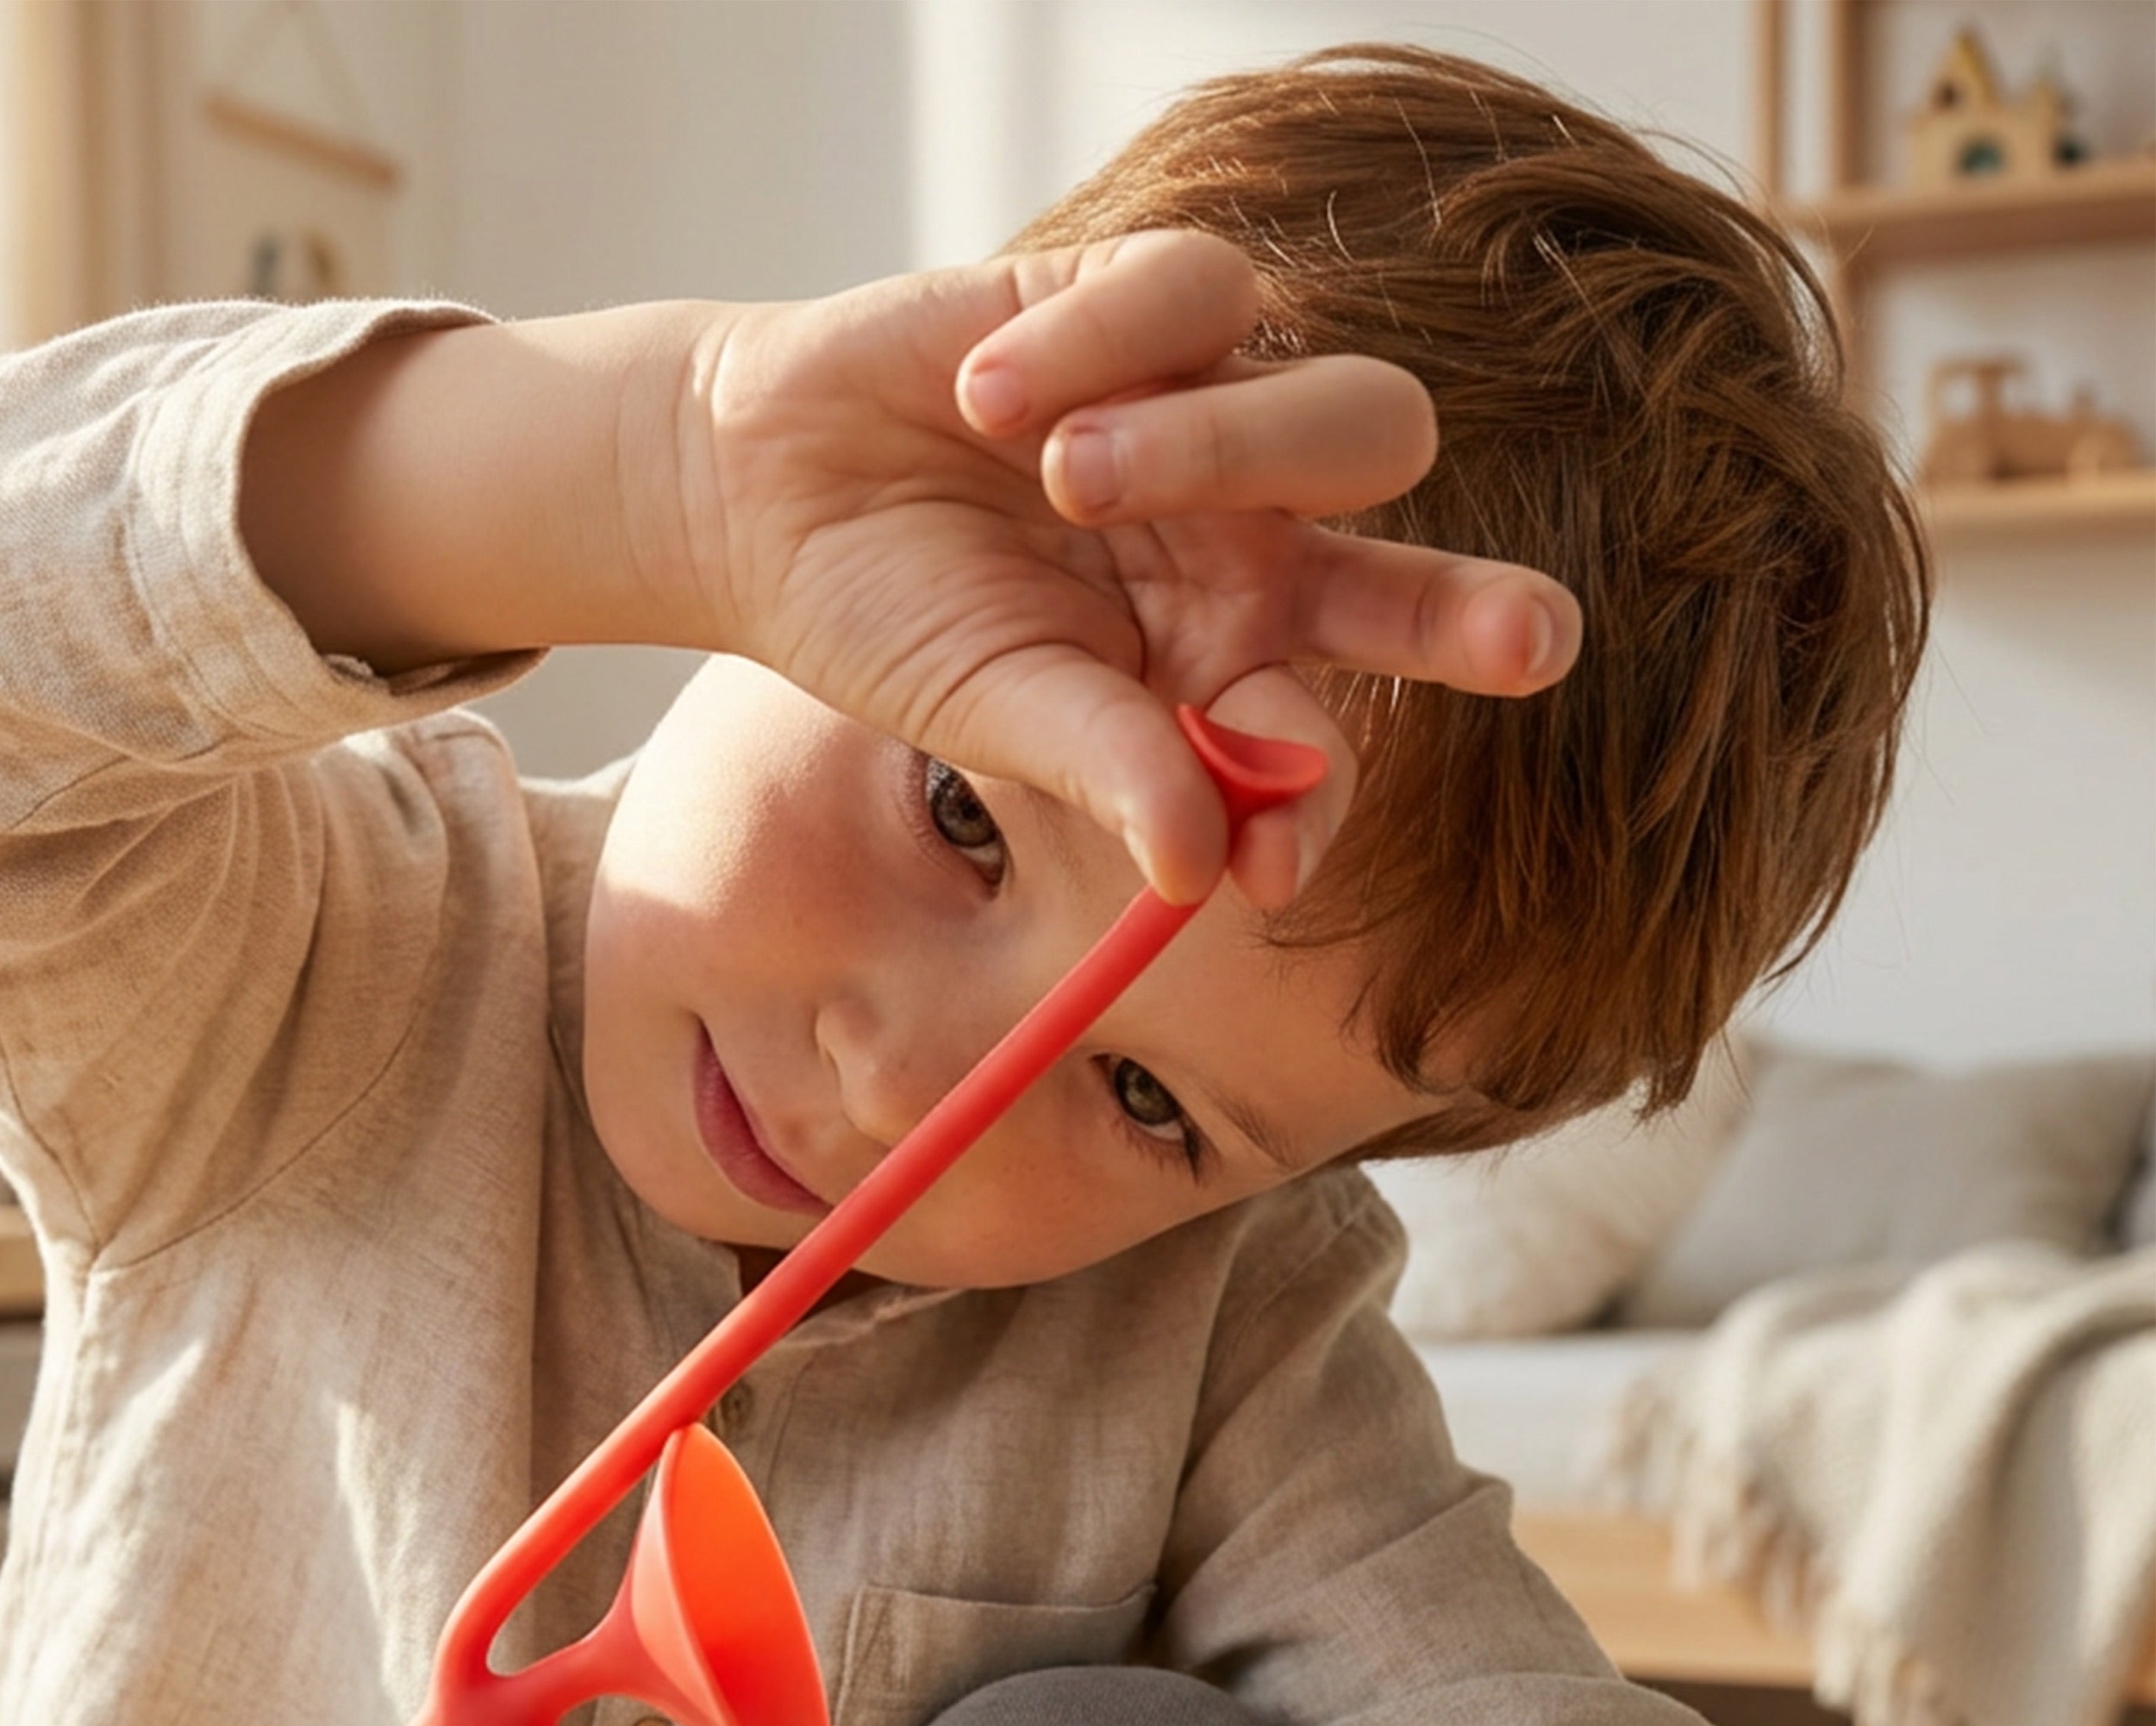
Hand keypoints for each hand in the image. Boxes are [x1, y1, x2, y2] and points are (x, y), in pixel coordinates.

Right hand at [668, 231, 1580, 902]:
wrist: (763, 495)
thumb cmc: (894, 620)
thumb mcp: (999, 710)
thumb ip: (1112, 769)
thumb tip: (1204, 873)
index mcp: (1229, 655)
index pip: (1324, 726)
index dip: (1322, 797)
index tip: (1274, 871)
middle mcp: (1256, 536)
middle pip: (1419, 571)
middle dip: (1466, 603)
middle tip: (1522, 644)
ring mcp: (1216, 413)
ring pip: (1344, 412)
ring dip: (1215, 448)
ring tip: (1061, 481)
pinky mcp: (1146, 300)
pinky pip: (1201, 292)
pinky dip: (1098, 347)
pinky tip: (985, 398)